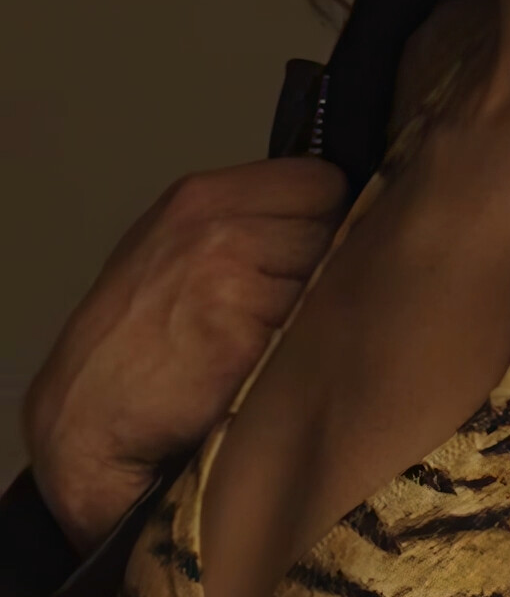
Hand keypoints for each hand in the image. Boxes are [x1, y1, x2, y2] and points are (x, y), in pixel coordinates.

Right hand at [21, 158, 350, 554]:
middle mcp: (216, 226)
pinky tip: (267, 366)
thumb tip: (336, 216)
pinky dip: (304, 349)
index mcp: (202, 196)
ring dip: (317, 309)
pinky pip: (314, 329)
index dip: (327, 220)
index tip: (310, 254)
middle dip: (325, 263)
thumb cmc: (135, 339)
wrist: (86, 416)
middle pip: (332, 226)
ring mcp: (229, 277)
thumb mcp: (178, 247)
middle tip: (283, 307)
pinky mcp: (242, 336)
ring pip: (330, 278)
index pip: (321, 180)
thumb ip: (247, 221)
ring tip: (269, 339)